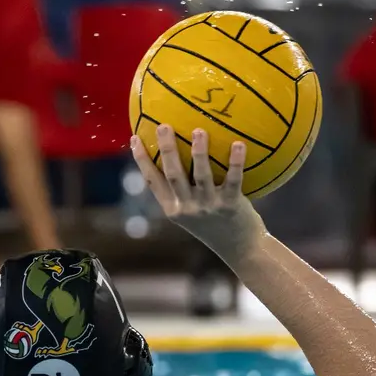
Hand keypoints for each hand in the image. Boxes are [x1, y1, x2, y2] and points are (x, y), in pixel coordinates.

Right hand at [130, 124, 265, 258]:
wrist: (241, 249)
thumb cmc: (216, 224)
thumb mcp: (193, 212)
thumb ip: (185, 189)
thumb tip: (182, 152)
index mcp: (173, 208)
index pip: (152, 181)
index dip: (141, 160)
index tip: (134, 137)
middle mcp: (188, 208)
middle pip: (173, 175)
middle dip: (167, 149)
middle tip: (163, 126)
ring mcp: (208, 207)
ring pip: (201, 176)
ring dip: (199, 152)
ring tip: (199, 131)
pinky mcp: (230, 206)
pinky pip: (233, 180)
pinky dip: (236, 162)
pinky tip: (239, 144)